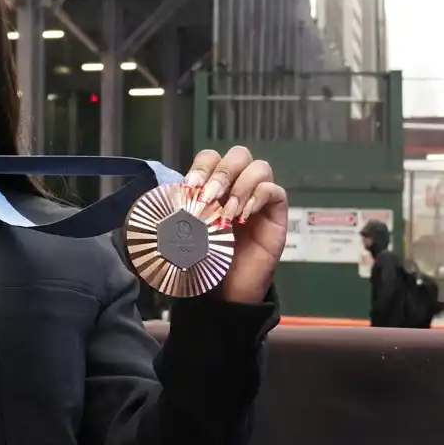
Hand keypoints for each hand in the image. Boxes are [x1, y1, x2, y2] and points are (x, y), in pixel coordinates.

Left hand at [184, 146, 287, 303]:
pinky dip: (259, 197)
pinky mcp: (276, 214)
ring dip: (240, 187)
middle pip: (239, 155)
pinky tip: (244, 216)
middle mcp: (237, 187)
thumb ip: (181, 209)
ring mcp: (259, 199)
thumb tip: (168, 195)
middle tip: (209, 198)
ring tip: (227, 214)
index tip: (191, 186)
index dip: (202, 166)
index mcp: (213, 186)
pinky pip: (275, 191)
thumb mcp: (186, 231)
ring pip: (260, 168)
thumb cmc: (206, 258)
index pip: (212, 157)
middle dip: (222, 172)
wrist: (226, 290)